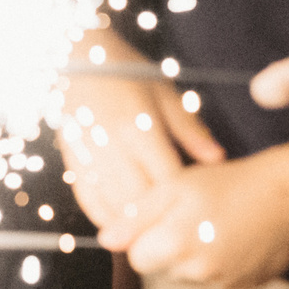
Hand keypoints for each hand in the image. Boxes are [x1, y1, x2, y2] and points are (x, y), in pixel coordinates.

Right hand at [58, 35, 224, 233]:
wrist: (75, 56)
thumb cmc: (127, 72)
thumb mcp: (164, 92)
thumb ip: (189, 128)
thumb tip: (218, 159)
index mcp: (138, 127)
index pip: (167, 179)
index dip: (185, 199)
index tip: (201, 208)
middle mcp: (111, 146)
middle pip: (139, 200)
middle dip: (160, 219)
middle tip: (181, 230)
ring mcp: (87, 155)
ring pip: (113, 206)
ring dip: (134, 225)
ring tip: (155, 233)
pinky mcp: (71, 160)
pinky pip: (88, 200)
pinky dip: (105, 217)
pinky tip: (123, 223)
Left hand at [98, 156, 288, 288]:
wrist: (285, 196)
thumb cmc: (225, 183)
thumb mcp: (173, 188)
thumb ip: (136, 217)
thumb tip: (106, 241)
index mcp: (175, 246)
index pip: (136, 258)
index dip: (143, 236)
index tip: (161, 216)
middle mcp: (197, 273)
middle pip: (163, 268)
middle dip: (167, 246)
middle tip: (189, 215)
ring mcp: (223, 284)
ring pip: (189, 275)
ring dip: (192, 256)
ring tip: (212, 223)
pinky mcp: (243, 287)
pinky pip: (215, 280)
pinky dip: (217, 263)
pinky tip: (229, 236)